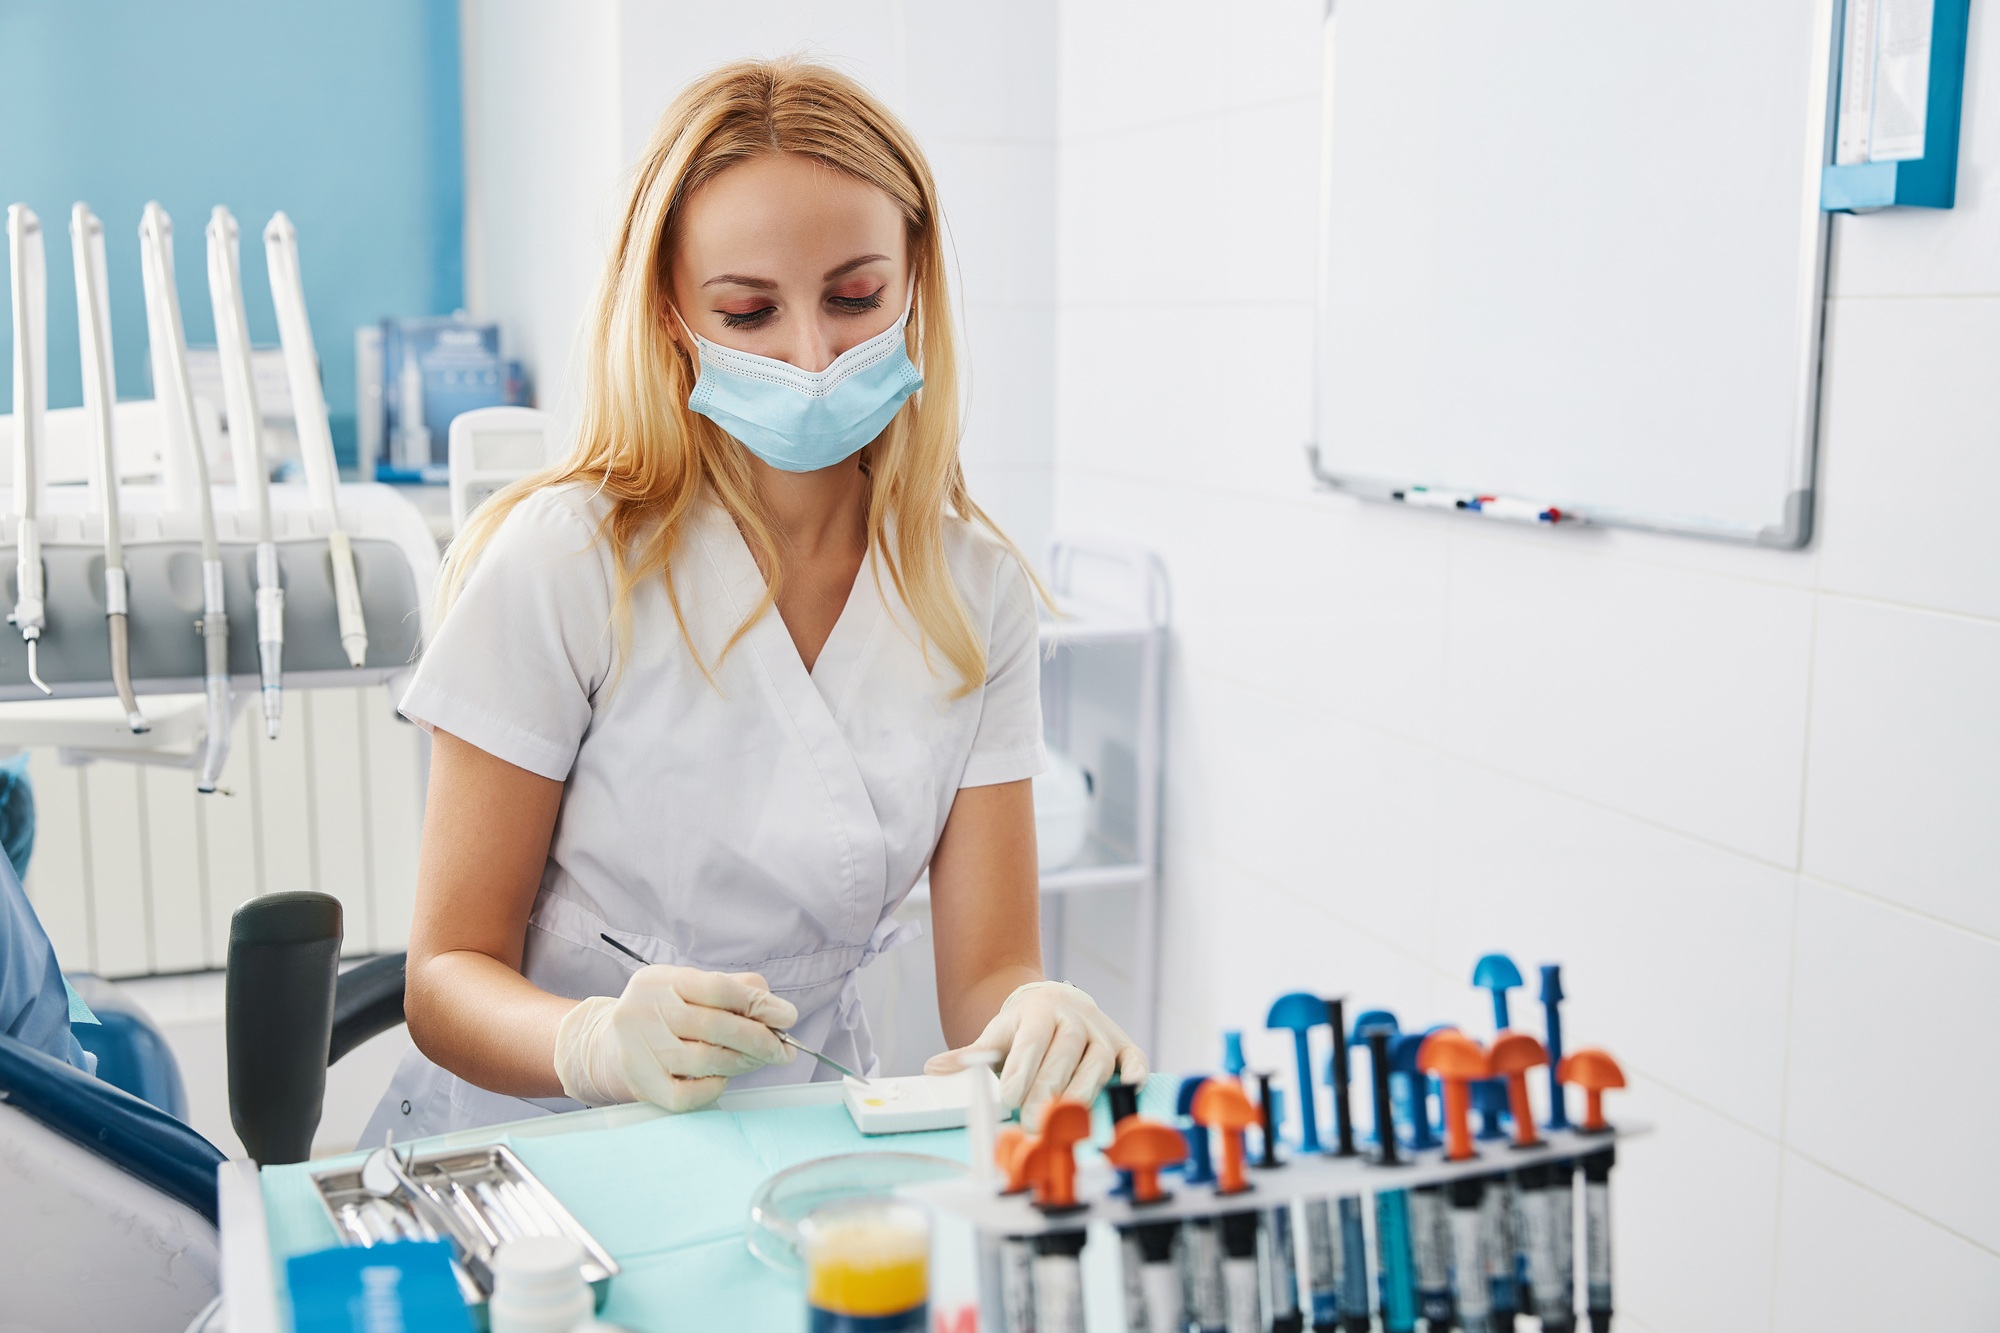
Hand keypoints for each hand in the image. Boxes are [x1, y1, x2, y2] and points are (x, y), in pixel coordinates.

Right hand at [554, 964, 797, 1111]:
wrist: (604, 1046)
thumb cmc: (660, 1015)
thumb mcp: (686, 988)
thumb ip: (732, 989)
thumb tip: (775, 1008)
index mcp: (659, 980)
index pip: (717, 988)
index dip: (758, 1003)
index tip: (788, 1017)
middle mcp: (644, 1011)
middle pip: (714, 1026)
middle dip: (759, 1039)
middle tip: (783, 1050)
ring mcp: (639, 1050)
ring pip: (705, 1060)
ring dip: (742, 1062)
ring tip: (757, 1061)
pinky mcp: (640, 1085)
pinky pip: (687, 1095)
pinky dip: (714, 1088)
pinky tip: (722, 1078)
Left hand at [924, 981, 1146, 1127]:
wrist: (1053, 1002)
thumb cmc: (1024, 1028)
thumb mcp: (995, 1035)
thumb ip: (969, 1056)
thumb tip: (934, 1069)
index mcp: (1039, 1013)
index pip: (1030, 1043)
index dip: (1020, 1071)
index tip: (1007, 1098)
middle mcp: (1074, 1019)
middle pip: (1062, 1055)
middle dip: (1046, 1089)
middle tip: (1031, 1120)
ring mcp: (1101, 1032)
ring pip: (1096, 1062)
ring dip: (1082, 1090)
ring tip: (1064, 1117)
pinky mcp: (1124, 1045)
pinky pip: (1134, 1057)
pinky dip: (1135, 1072)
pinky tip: (1131, 1088)